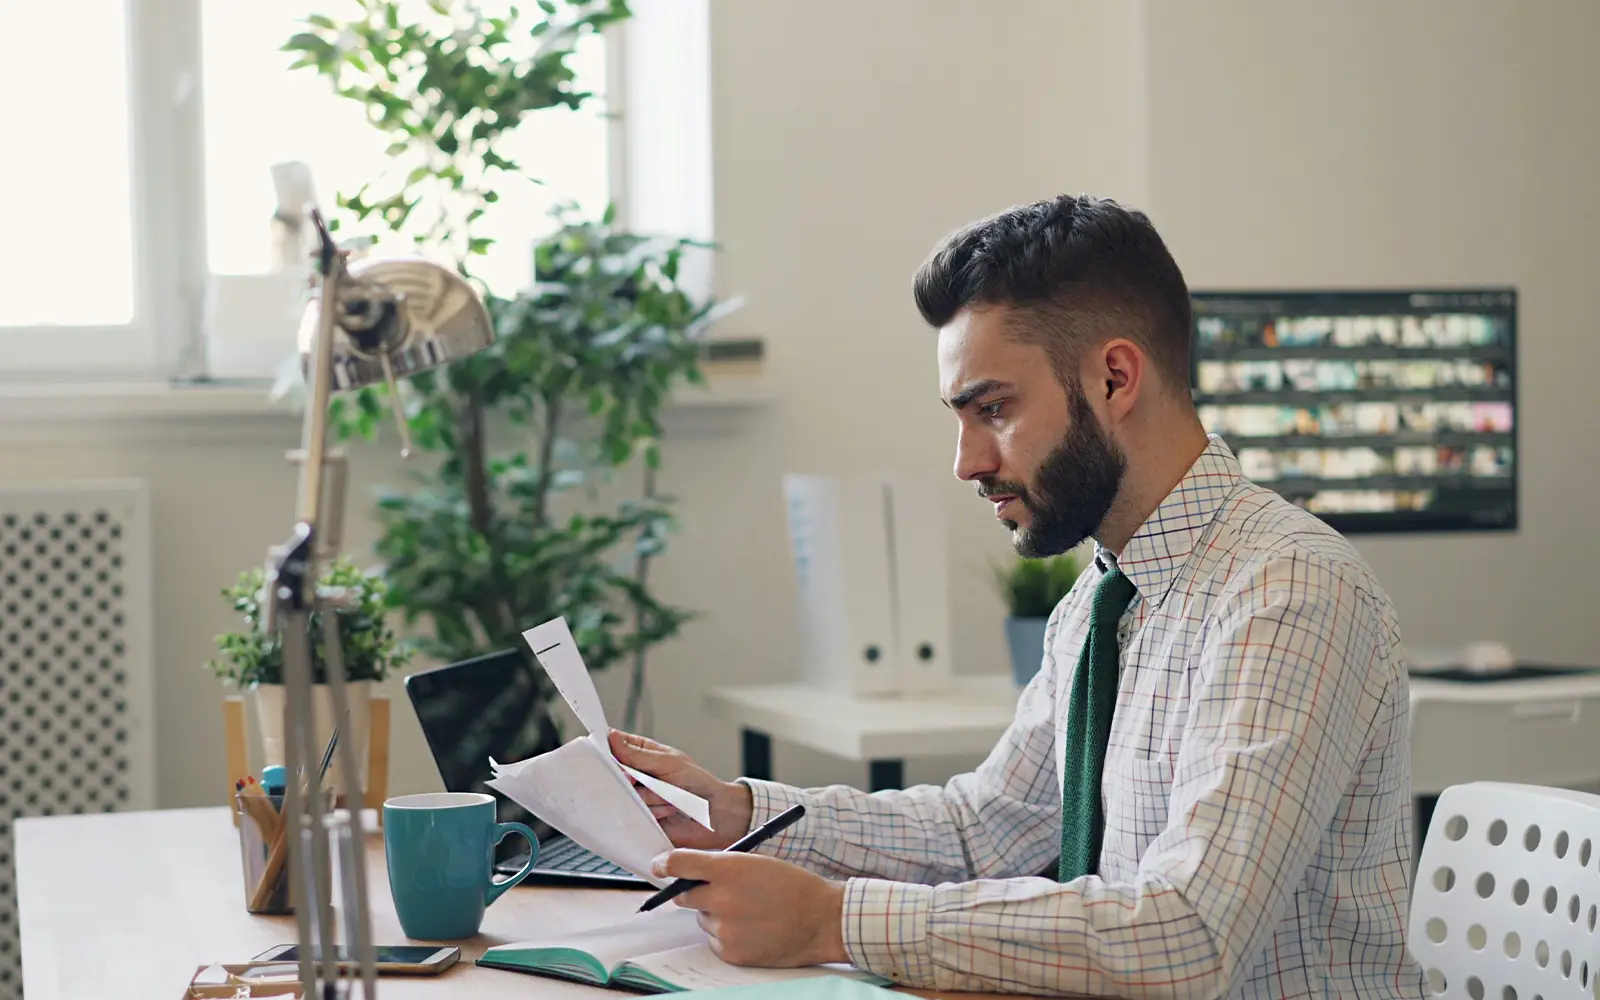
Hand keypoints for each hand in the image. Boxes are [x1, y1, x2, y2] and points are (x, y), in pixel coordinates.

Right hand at [610, 730, 753, 850]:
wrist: (714, 815)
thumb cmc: (697, 783)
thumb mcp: (668, 762)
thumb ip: (638, 755)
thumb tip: (612, 738)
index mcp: (642, 753)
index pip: (614, 745)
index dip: (606, 748)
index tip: (606, 753)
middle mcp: (636, 775)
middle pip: (613, 773)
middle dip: (630, 777)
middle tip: (641, 779)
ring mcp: (637, 797)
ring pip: (624, 795)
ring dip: (649, 797)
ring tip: (668, 796)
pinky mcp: (639, 818)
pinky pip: (633, 815)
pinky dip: (652, 812)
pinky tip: (667, 811)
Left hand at [652, 849, 846, 967]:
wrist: (822, 920)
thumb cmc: (793, 886)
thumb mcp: (757, 862)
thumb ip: (722, 865)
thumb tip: (691, 872)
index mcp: (730, 868)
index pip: (680, 863)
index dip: (665, 863)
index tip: (660, 865)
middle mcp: (722, 899)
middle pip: (684, 894)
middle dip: (694, 891)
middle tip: (716, 891)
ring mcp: (725, 928)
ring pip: (703, 919)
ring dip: (716, 914)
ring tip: (750, 911)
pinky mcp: (730, 952)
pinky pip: (715, 940)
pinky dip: (727, 935)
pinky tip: (752, 928)